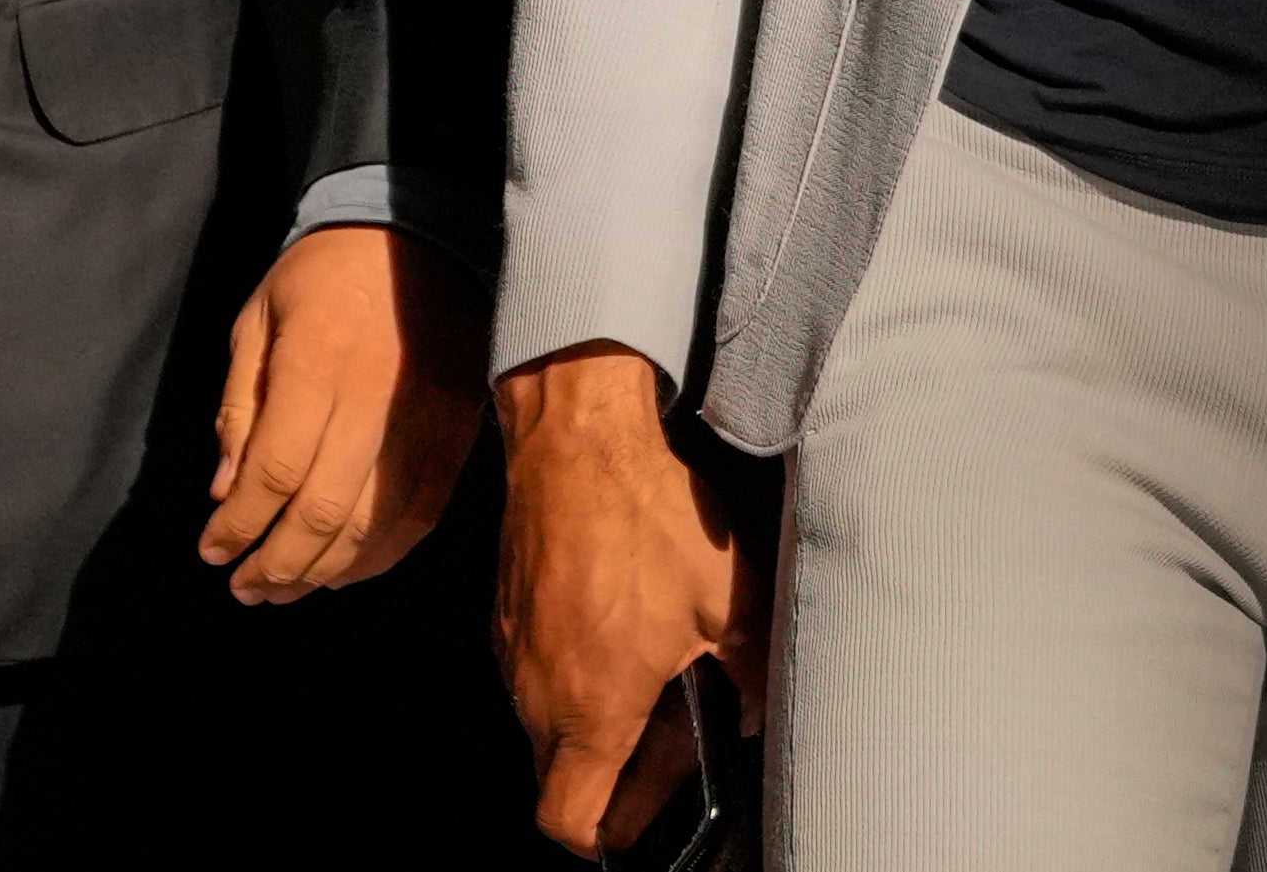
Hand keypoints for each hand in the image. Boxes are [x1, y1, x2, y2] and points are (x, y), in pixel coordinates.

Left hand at [203, 223, 489, 602]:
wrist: (423, 233)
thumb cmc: (324, 273)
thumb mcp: (259, 318)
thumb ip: (240, 406)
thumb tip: (225, 493)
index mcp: (316, 362)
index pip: (275, 472)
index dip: (240, 526)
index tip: (211, 553)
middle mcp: (374, 399)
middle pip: (322, 513)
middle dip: (276, 564)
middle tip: (244, 588)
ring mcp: (424, 421)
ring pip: (372, 528)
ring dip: (323, 572)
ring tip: (283, 589)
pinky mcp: (456, 434)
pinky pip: (418, 516)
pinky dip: (379, 557)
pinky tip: (343, 572)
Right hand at [494, 343, 764, 855]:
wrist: (575, 435)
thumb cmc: (643, 512)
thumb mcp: (726, 597)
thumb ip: (752, 671)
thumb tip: (758, 706)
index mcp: (592, 707)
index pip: (571, 821)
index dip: (611, 835)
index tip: (646, 819)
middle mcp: (539, 690)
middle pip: (562, 776)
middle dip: (617, 774)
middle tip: (669, 735)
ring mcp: (515, 650)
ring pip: (550, 721)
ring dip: (599, 715)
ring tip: (654, 668)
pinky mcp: (508, 611)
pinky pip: (538, 670)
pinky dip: (577, 669)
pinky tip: (623, 622)